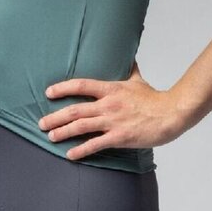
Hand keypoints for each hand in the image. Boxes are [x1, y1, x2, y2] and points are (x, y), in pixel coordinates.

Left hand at [38, 60, 181, 160]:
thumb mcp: (138, 80)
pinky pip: (95, 144)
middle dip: (55, 117)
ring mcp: (112, 121)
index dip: (62, 88)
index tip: (48, 93)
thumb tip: (126, 56)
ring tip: (50, 136)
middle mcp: (108, 105)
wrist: (170, 114)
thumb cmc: (154, 98)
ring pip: (81, 127)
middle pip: (75, 110)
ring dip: (63, 132)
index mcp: (111, 89)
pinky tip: (70, 154)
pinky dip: (81, 150)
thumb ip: (129, 69)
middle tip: (41, 123)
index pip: (81, 85)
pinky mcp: (119, 137)